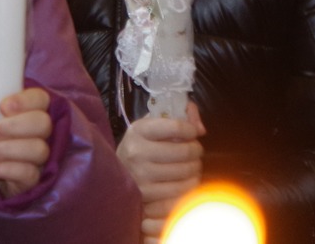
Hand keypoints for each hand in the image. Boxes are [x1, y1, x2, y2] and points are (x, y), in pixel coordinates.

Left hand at [0, 87, 53, 195]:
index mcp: (32, 111)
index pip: (40, 99)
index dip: (25, 100)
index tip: (3, 106)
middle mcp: (41, 132)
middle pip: (43, 124)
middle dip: (15, 126)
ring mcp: (39, 156)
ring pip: (39, 149)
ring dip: (9, 149)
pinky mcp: (33, 178)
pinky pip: (29, 173)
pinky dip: (7, 169)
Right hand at [119, 102, 206, 239]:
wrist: (113, 173)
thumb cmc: (140, 145)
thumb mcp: (153, 124)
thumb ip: (181, 116)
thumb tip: (201, 129)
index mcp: (139, 130)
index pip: (176, 127)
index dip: (191, 130)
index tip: (193, 133)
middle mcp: (137, 153)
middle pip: (184, 152)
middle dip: (197, 150)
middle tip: (196, 152)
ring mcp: (140, 177)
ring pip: (184, 173)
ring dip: (195, 169)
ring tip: (193, 166)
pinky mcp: (145, 198)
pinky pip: (178, 194)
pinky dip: (189, 188)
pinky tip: (187, 182)